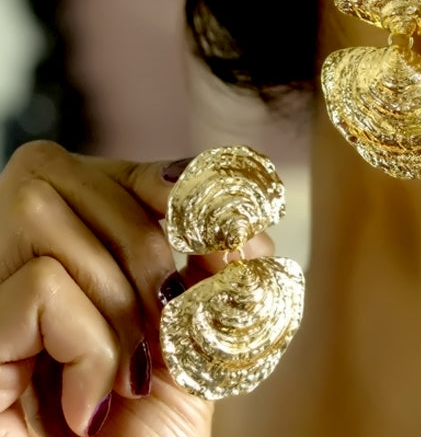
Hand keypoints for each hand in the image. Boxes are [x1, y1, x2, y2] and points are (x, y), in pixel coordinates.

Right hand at [0, 141, 273, 436]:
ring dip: (120, 312)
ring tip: (123, 380)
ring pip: (55, 223)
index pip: (116, 172)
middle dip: (151, 256)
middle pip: (86, 183)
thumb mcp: (196, 336)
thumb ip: (213, 268)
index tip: (218, 228)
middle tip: (166, 331)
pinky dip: (87, 347)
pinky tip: (83, 404)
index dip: (171, 187)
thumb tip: (235, 218)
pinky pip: (42, 284)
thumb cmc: (148, 434)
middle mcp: (21, 257)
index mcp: (80, 248)